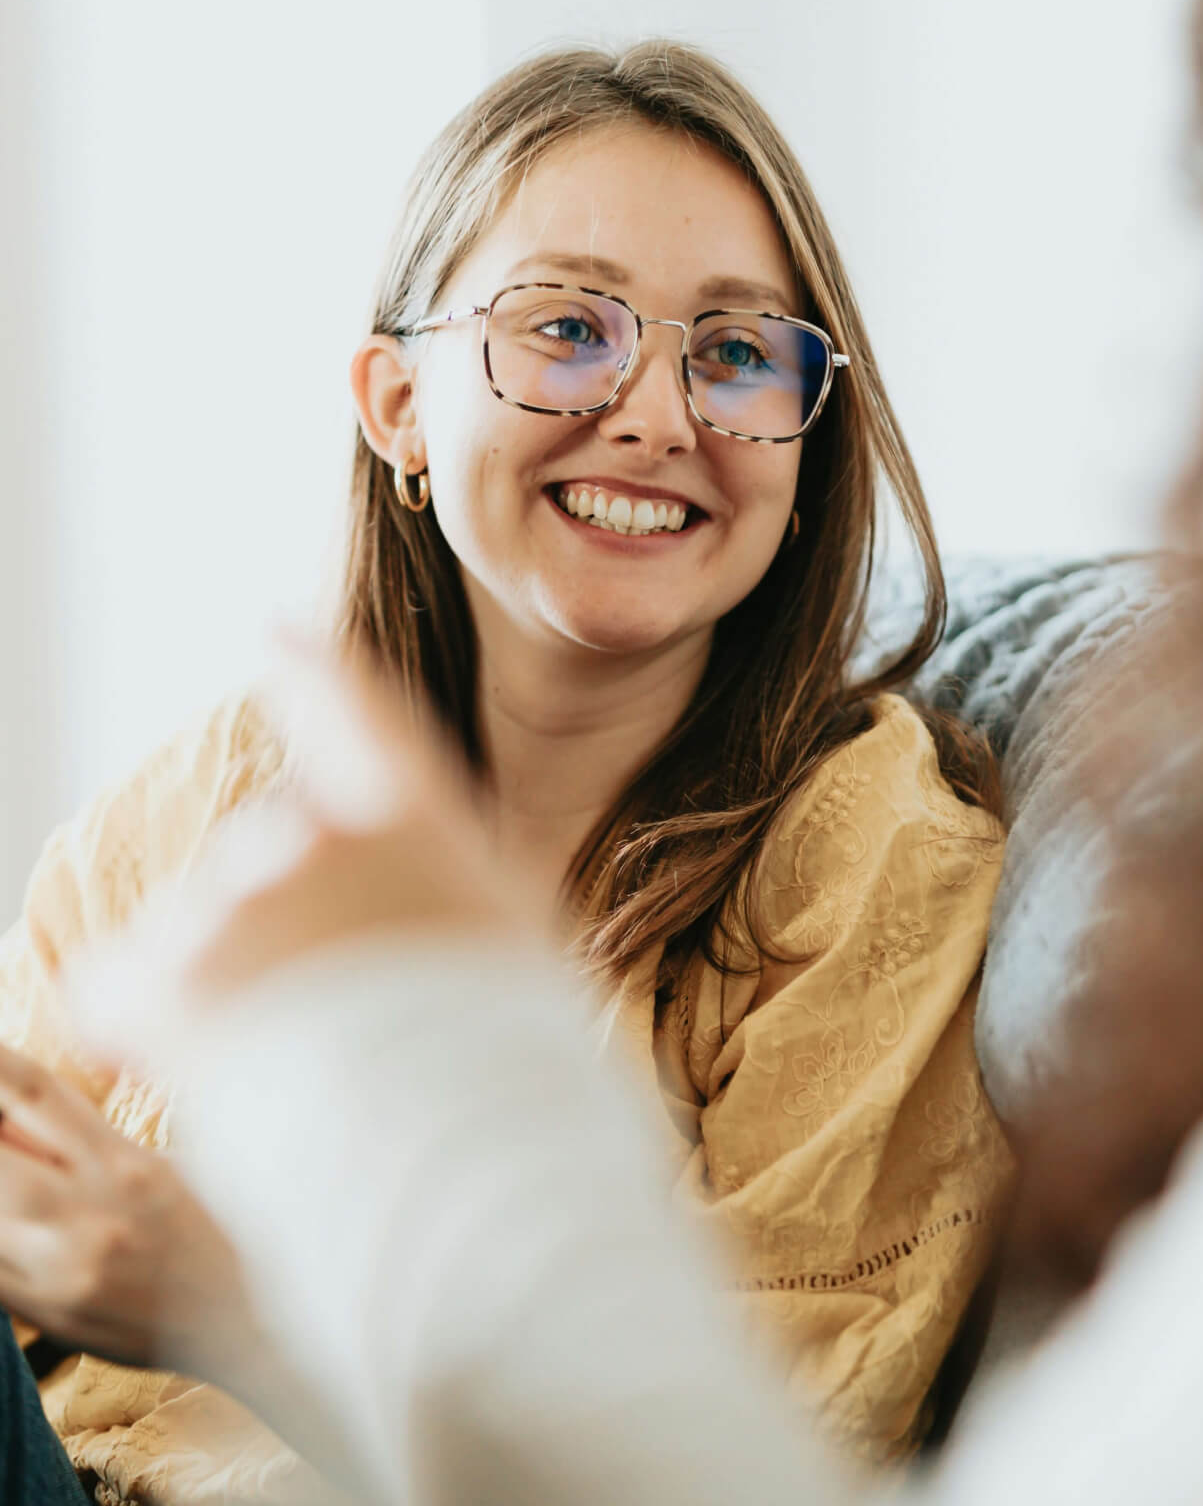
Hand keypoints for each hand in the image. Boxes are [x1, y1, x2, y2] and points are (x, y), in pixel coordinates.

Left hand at [0, 1043, 254, 1369]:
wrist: (246, 1321)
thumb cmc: (218, 1230)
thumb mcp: (170, 1166)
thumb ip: (96, 1141)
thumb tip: (21, 1111)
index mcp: (127, 1165)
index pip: (37, 1093)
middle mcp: (88, 1213)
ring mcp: (60, 1269)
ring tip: (10, 1169)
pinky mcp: (45, 1312)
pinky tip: (7, 1216)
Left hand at [71, 635, 552, 1070]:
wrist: (455, 1146)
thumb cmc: (502, 1053)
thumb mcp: (507, 937)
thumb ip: (435, 881)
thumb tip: (384, 877)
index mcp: (411, 815)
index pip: (352, 708)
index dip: (310, 667)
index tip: (275, 630)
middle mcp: (313, 833)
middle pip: (275, 856)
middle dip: (292, 920)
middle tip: (351, 1014)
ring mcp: (231, 900)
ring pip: (205, 927)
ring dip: (236, 983)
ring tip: (303, 1064)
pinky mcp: (160, 976)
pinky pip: (121, 984)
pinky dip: (147, 1021)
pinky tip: (204, 1065)